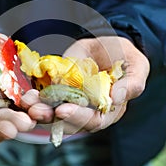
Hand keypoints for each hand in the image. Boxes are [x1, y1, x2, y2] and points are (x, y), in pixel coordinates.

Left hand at [22, 36, 149, 132]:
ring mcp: (73, 102)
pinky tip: (28, 95)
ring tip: (28, 102)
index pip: (94, 120)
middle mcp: (90, 111)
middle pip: (69, 121)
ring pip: (54, 114)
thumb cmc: (125, 56)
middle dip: (52, 116)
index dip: (78, 117)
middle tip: (37, 110)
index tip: (62, 110)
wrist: (107, 44)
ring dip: (40, 110)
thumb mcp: (137, 66)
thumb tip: (115, 98)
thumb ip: (132, 83)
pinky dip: (37, 99)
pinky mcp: (60, 93)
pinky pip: (47, 100)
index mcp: (110, 110)